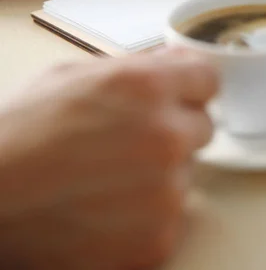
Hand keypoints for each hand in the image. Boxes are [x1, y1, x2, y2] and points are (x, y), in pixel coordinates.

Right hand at [0, 50, 217, 269]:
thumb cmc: (20, 133)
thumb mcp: (73, 75)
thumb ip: (137, 65)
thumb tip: (176, 62)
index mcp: (147, 86)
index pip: (208, 79)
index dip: (189, 86)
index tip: (178, 95)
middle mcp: (165, 136)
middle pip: (202, 127)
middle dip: (175, 128)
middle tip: (130, 139)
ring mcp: (165, 192)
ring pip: (187, 173)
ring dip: (160, 173)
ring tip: (109, 177)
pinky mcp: (157, 240)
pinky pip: (172, 216)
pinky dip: (148, 214)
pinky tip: (108, 208)